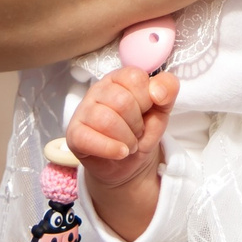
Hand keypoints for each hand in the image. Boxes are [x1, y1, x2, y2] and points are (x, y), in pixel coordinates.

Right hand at [67, 68, 178, 186]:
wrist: (129, 164)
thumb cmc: (141, 131)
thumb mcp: (161, 110)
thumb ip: (167, 91)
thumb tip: (157, 90)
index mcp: (119, 78)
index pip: (135, 78)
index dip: (147, 99)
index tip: (146, 111)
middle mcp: (98, 90)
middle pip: (122, 101)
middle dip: (137, 123)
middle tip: (136, 132)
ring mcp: (83, 111)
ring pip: (106, 120)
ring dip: (126, 138)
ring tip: (129, 144)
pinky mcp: (74, 134)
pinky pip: (88, 138)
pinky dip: (110, 148)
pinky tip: (121, 152)